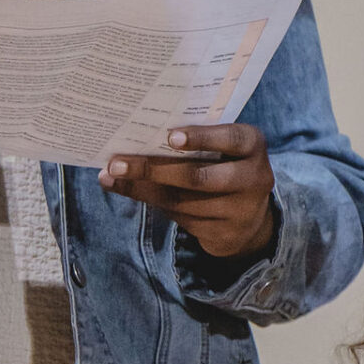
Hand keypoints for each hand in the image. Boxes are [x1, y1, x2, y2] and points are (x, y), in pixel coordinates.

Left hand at [97, 124, 275, 258]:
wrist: (249, 216)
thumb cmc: (225, 165)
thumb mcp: (223, 147)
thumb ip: (196, 139)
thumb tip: (138, 130)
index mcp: (252, 146)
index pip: (231, 139)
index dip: (202, 138)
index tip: (169, 136)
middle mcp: (252, 179)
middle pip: (197, 177)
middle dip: (153, 170)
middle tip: (117, 163)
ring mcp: (239, 211)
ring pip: (181, 201)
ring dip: (141, 188)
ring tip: (111, 175)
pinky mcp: (222, 234)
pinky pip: (178, 218)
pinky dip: (148, 202)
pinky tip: (126, 189)